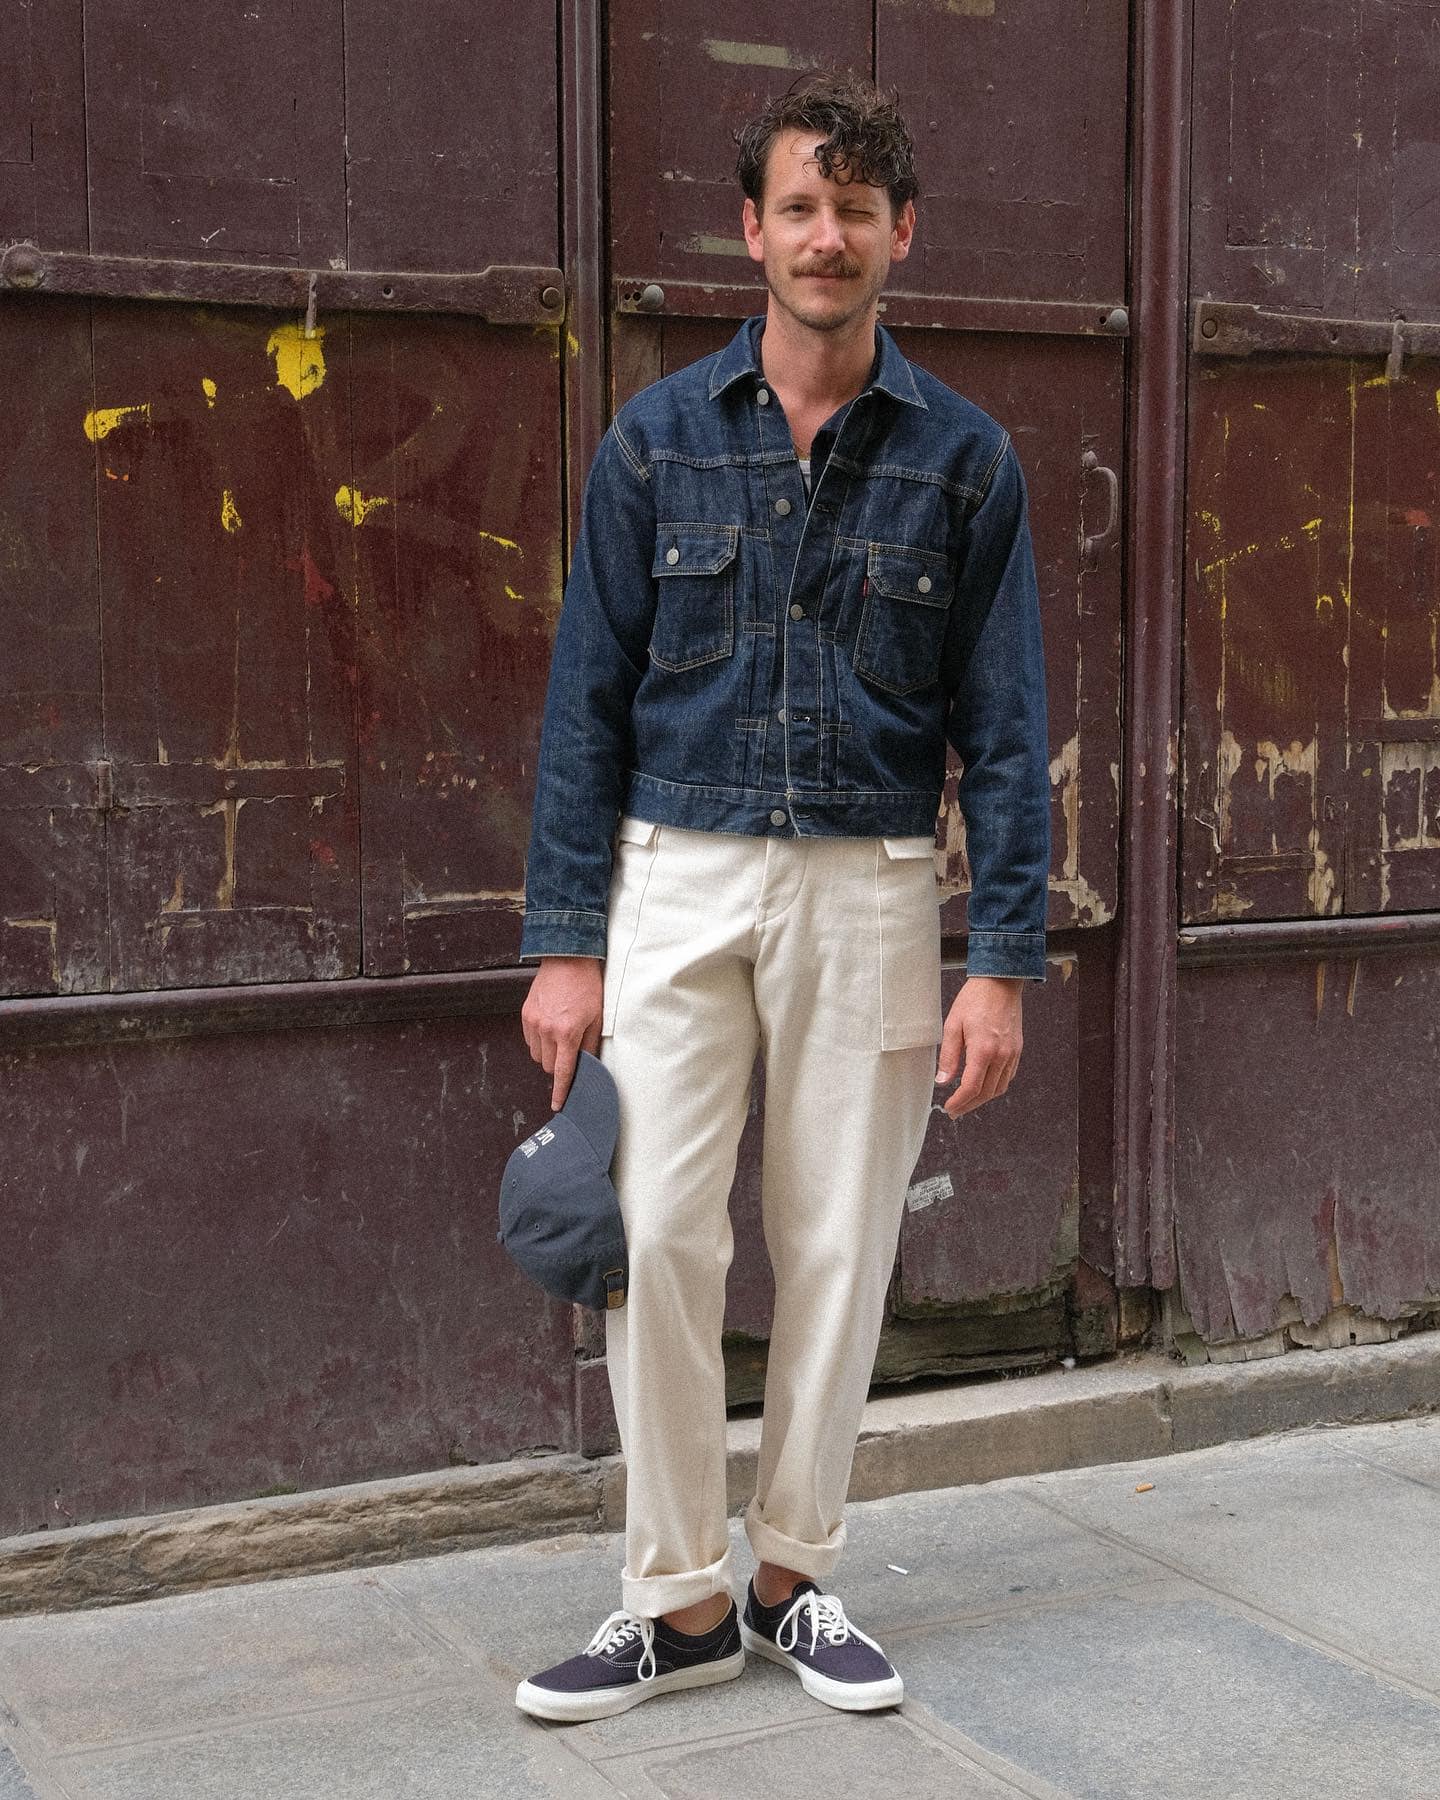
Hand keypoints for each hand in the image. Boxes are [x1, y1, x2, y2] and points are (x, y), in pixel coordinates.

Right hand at [520, 955, 604, 1110]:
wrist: (567, 958)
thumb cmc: (587, 986)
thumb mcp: (597, 1017)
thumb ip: (591, 1045)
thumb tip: (588, 1064)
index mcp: (567, 1033)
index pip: (562, 1071)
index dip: (560, 1091)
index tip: (557, 1104)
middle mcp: (546, 1030)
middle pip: (547, 1065)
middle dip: (558, 1065)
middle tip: (570, 1051)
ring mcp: (533, 1022)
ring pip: (536, 1055)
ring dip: (547, 1053)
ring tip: (560, 1035)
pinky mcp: (526, 1014)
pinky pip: (530, 1040)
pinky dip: (539, 1041)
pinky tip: (550, 1028)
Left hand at [935, 976, 1023, 1118]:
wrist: (1000, 983)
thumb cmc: (975, 1000)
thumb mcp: (952, 1025)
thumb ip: (948, 1056)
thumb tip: (942, 1081)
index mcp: (983, 1050)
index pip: (971, 1088)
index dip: (959, 1102)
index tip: (949, 1108)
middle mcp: (1002, 1055)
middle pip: (986, 1093)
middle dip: (969, 1105)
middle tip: (955, 1111)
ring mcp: (1012, 1054)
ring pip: (999, 1088)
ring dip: (983, 1098)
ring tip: (967, 1101)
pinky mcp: (1017, 1050)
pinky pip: (1008, 1076)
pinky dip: (995, 1086)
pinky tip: (983, 1085)